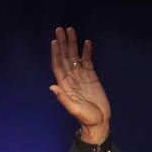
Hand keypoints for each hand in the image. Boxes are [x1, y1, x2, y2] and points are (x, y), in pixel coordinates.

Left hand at [49, 26, 111, 142]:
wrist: (99, 122)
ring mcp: (81, 76)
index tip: (55, 41)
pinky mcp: (91, 77)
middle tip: (60, 29)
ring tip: (71, 30)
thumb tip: (52, 87)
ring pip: (75, 56)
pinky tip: (86, 43)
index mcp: (65, 85)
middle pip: (65, 57)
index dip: (56, 53)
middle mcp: (71, 78)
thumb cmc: (86, 118)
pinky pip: (87, 61)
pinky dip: (87, 52)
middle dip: (62, 43)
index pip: (58, 65)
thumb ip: (63, 98)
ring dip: (73, 44)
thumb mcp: (74, 109)